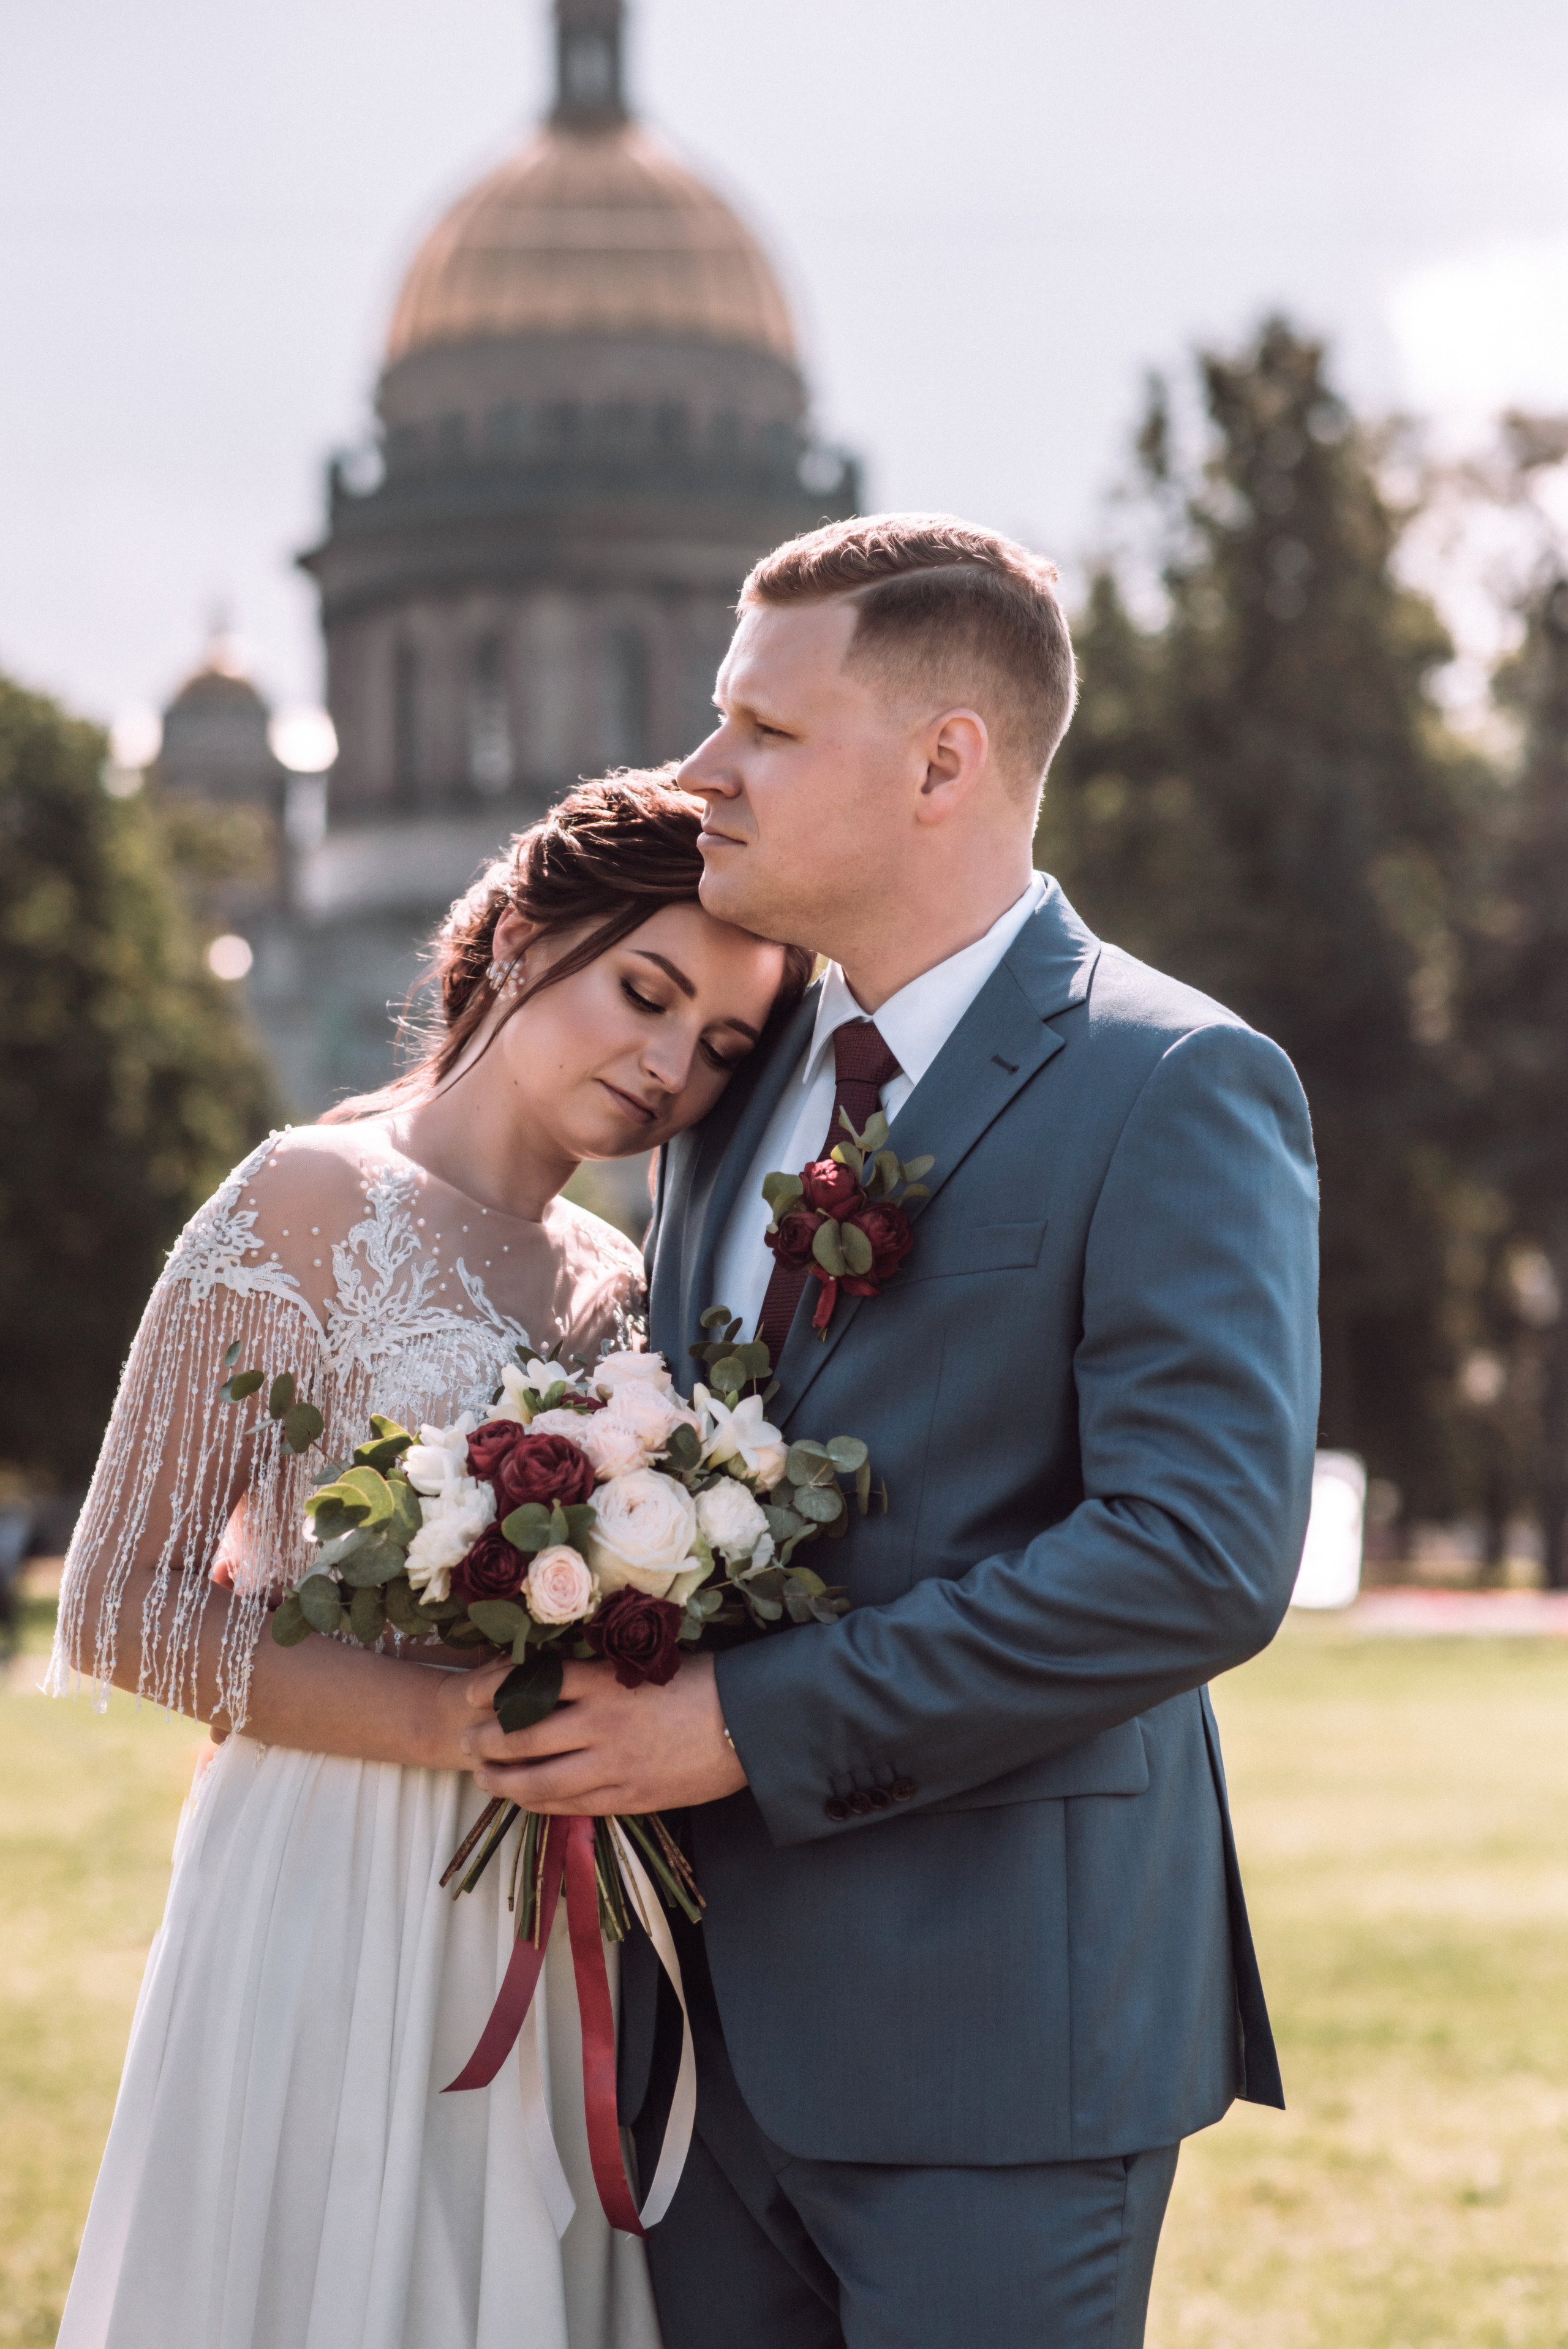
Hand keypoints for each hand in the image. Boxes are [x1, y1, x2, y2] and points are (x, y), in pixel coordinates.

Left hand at [458, 1653, 747, 1814]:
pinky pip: (570, 1805)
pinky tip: (523, 1799)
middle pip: (522, 1736)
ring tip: (481, 1776)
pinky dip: (538, 1802)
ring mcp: (612, 1765)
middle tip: (465, 1740)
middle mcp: (599, 1724)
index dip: (490, 1690)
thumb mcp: (647, 1662)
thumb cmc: (704, 1682)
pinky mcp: (628, 1797)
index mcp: (604, 1681)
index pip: (529, 1683)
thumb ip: (602, 1671)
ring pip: (538, 1780)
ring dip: (501, 1780)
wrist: (752, 1724)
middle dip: (485, 1740)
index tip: (468, 1693)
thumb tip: (558, 1671)